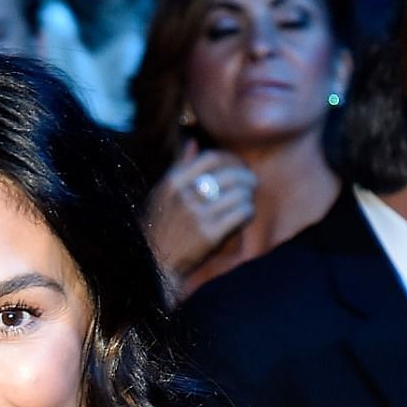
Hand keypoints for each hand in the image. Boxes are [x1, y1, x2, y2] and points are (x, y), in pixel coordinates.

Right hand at [145, 139, 256, 282]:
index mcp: (172, 184)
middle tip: (251, 182)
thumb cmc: (159, 227)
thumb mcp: (161, 194)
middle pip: (228, 175)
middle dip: (245, 177)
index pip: (210, 158)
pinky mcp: (209, 234)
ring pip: (238, 194)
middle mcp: (184, 197)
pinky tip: (246, 215)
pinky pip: (240, 213)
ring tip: (247, 199)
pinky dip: (247, 212)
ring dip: (247, 196)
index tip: (236, 164)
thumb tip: (193, 142)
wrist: (155, 264)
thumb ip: (178, 168)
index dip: (229, 159)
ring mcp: (197, 216)